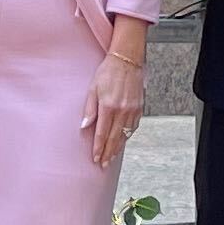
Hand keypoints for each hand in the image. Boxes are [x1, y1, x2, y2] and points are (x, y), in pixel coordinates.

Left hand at [84, 49, 146, 167]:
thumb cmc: (108, 72)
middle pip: (114, 138)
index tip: (95, 158)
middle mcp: (122, 110)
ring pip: (124, 135)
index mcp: (108, 106)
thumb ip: (89, 109)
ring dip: (117, 148)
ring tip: (111, 158)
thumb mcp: (93, 88)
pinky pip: (133, 127)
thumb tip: (84, 126)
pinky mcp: (139, 108)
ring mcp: (132, 110)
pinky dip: (127, 137)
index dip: (98, 147)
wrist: (127, 60)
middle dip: (107, 153)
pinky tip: (122, 142)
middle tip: (102, 164)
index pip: (102, 133)